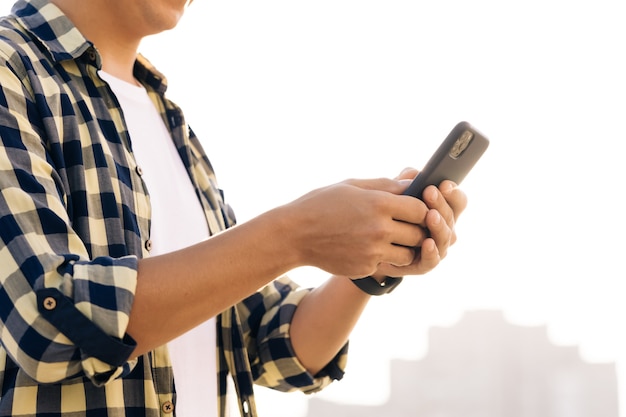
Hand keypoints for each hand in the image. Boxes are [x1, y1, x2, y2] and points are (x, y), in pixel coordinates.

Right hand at [283, 175, 431, 277]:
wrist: (294, 235)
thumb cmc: (321, 204)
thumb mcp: (352, 186)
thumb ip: (386, 185)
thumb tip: (414, 182)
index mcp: (378, 203)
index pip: (421, 209)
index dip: (422, 208)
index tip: (416, 208)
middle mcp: (379, 229)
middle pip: (419, 234)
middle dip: (417, 229)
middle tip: (409, 225)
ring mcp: (372, 252)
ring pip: (408, 254)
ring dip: (405, 247)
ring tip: (393, 238)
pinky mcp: (365, 268)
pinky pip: (386, 264)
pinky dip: (383, 257)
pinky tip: (369, 247)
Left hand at [374, 167, 467, 276]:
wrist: (366, 245)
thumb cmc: (383, 215)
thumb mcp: (391, 194)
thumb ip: (403, 183)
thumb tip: (413, 173)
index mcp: (440, 209)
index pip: (456, 200)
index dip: (453, 192)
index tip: (444, 183)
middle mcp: (443, 229)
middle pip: (452, 216)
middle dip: (441, 204)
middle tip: (430, 192)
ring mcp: (435, 248)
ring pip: (446, 238)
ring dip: (440, 226)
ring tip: (431, 215)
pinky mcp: (422, 264)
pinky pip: (432, 260)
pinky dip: (432, 252)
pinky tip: (427, 242)